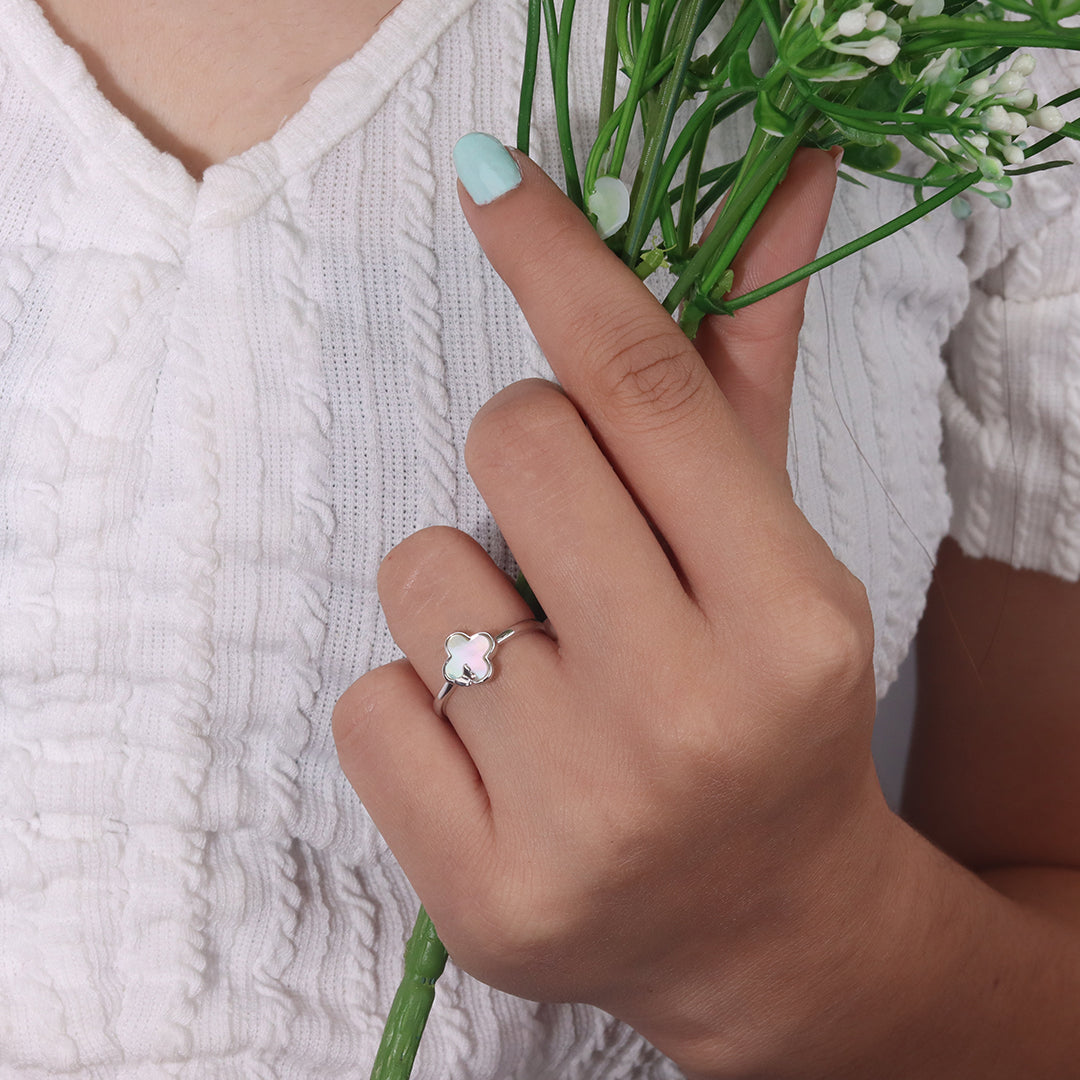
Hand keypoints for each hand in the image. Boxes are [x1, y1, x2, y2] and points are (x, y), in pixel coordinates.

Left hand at [334, 143, 898, 1075]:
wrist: (764, 926)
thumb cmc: (768, 710)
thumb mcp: (782, 556)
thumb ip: (748, 378)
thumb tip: (787, 181)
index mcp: (785, 619)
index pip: (646, 388)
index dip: (560, 261)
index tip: (493, 176)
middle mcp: (688, 719)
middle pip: (514, 441)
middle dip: (522, 449)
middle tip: (571, 534)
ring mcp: (577, 819)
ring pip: (421, 573)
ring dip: (464, 594)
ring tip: (542, 674)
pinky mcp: (480, 900)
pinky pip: (364, 704)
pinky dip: (412, 708)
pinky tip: (494, 761)